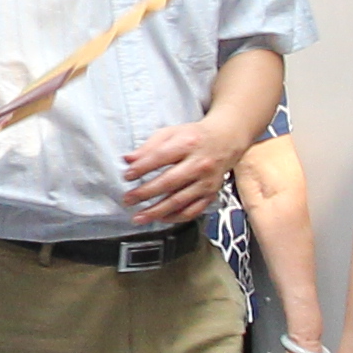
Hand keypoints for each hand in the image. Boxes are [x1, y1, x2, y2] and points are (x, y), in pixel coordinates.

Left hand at [119, 115, 239, 228]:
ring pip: (180, 200)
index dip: (142, 168)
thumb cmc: (194, 137)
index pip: (161, 157)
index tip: (127, 176)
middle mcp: (199, 164)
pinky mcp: (211, 193)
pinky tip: (161, 219)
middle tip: (128, 200)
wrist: (225, 140)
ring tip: (139, 217)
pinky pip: (193, 210)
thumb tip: (128, 159)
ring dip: (157, 211)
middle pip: (169, 182)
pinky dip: (176, 217)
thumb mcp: (171, 133)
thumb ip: (149, 146)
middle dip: (145, 193)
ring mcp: (206, 181)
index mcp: (188, 144)